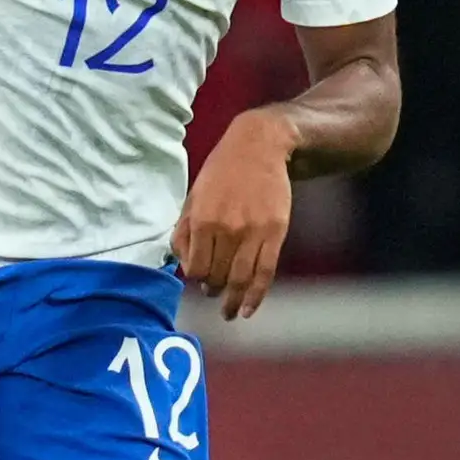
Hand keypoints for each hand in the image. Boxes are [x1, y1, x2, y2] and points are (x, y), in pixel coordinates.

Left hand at [175, 108, 296, 319]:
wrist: (259, 147)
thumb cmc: (222, 172)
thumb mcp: (193, 197)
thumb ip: (184, 231)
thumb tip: (185, 266)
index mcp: (203, 220)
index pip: (197, 268)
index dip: (197, 279)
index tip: (201, 281)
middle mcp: (228, 230)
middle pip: (218, 277)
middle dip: (214, 290)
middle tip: (215, 295)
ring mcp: (253, 233)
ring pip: (241, 279)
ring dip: (233, 302)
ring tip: (230, 312)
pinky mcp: (275, 233)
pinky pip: (265, 272)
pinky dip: (256, 296)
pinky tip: (249, 309)